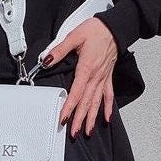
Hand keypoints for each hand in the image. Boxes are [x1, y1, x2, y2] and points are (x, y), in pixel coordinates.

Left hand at [44, 17, 118, 136]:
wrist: (114, 28)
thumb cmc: (96, 31)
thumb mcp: (74, 36)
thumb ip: (59, 50)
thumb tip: (47, 60)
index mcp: (86, 68)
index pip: (76, 93)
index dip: (69, 107)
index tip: (63, 119)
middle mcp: (96, 77)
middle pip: (86, 102)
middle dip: (79, 119)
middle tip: (73, 133)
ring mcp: (103, 78)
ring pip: (96, 102)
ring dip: (92, 118)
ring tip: (87, 131)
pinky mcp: (108, 77)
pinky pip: (108, 95)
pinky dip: (107, 108)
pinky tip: (106, 118)